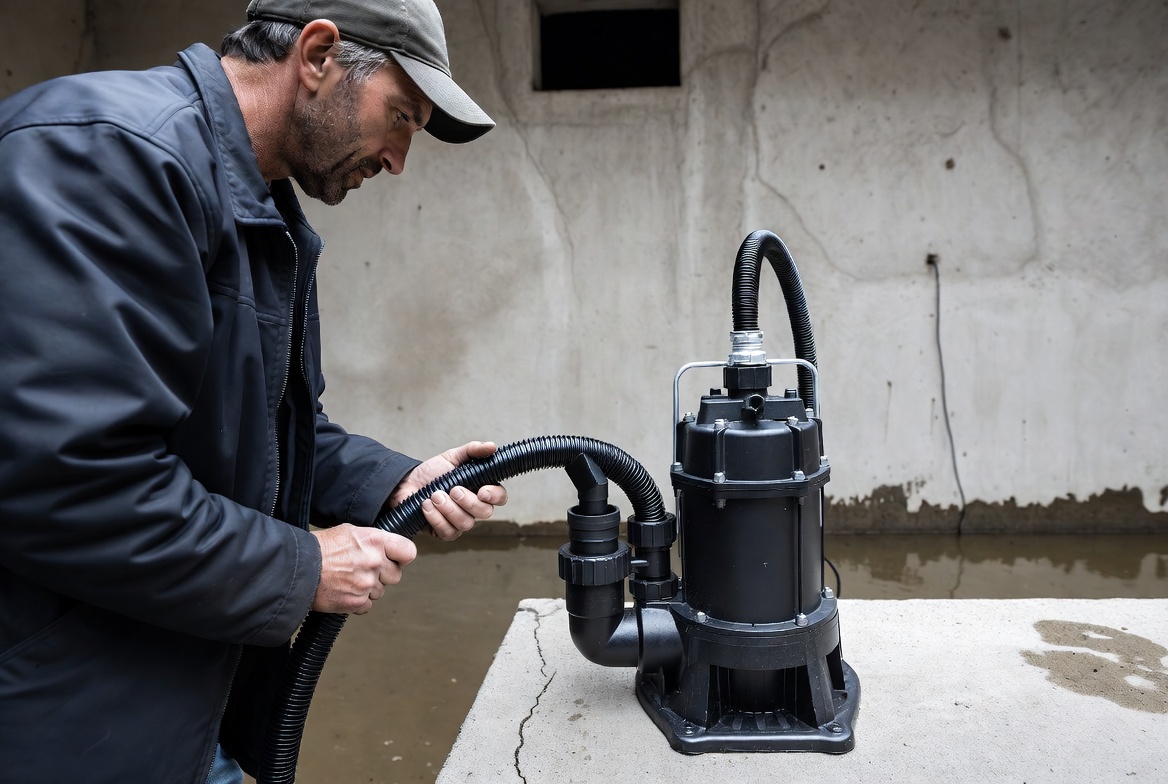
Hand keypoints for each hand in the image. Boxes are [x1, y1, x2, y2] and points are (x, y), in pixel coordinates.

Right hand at [311, 524, 416, 613]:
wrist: (297, 568)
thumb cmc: (320, 548)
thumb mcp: (350, 532)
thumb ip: (372, 540)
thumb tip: (386, 548)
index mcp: (375, 541)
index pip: (408, 552)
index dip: (402, 557)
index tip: (396, 560)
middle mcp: (374, 562)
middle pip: (396, 575)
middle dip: (383, 575)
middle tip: (364, 571)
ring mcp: (366, 584)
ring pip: (380, 591)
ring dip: (368, 589)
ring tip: (348, 579)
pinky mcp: (356, 602)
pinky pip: (367, 606)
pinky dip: (357, 602)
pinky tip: (344, 591)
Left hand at [387, 441, 507, 540]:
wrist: (407, 483)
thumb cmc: (433, 472)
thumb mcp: (452, 457)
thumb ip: (473, 450)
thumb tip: (492, 447)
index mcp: (480, 489)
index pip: (499, 497)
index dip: (495, 496)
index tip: (482, 491)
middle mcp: (473, 508)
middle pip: (485, 513)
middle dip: (468, 501)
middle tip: (452, 489)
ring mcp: (460, 522)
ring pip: (466, 524)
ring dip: (449, 509)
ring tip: (434, 495)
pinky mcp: (444, 532)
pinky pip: (448, 532)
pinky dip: (436, 519)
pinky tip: (426, 506)